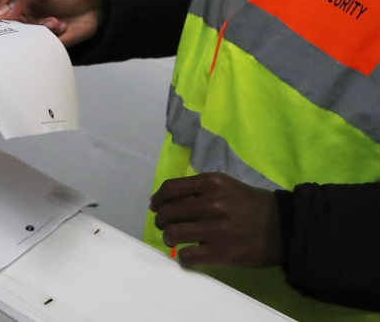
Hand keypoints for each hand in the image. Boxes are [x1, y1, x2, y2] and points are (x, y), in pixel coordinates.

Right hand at [0, 0, 102, 46]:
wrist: (95, 10)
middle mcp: (16, 11)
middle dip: (0, 26)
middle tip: (9, 26)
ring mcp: (26, 27)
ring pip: (15, 34)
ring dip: (34, 28)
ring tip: (53, 21)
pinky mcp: (37, 40)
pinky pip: (32, 42)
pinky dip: (46, 34)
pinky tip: (60, 25)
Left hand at [149, 172, 282, 267]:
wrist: (284, 227)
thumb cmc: (250, 205)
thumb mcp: (225, 186)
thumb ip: (197, 190)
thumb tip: (163, 200)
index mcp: (212, 182)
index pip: (170, 189)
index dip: (158, 199)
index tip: (156, 206)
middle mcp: (212, 203)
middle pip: (167, 212)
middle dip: (162, 221)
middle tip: (167, 225)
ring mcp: (217, 229)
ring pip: (172, 234)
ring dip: (169, 238)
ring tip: (176, 239)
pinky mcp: (222, 252)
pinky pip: (187, 256)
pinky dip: (183, 257)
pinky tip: (191, 254)